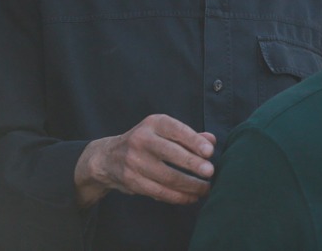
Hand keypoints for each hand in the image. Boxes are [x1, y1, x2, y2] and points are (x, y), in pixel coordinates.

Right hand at [74, 114, 215, 207]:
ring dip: (190, 185)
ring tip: (205, 188)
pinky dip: (179, 197)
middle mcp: (141, 140)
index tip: (209, 152)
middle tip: (210, 172)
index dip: (193, 141)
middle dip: (193, 164)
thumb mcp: (163, 132)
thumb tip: (211, 140)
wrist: (109, 157)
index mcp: (153, 124)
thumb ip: (188, 136)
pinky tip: (192, 197)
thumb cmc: (147, 142)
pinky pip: (160, 192)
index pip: (175, 130)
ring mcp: (135, 161)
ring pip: (167, 177)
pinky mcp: (132, 181)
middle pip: (170, 154)